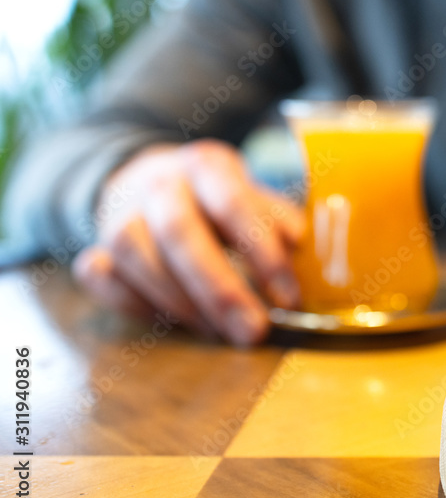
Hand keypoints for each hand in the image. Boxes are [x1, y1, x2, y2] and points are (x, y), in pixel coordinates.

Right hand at [72, 140, 303, 344]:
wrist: (152, 181)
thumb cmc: (218, 200)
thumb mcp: (255, 196)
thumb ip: (276, 219)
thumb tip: (298, 242)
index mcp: (207, 165)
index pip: (233, 204)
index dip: (262, 253)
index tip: (288, 298)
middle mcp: (159, 183)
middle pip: (179, 232)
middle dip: (218, 289)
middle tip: (252, 332)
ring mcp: (119, 212)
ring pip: (133, 253)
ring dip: (179, 302)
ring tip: (219, 332)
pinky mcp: (95, 244)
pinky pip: (98, 275)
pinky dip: (130, 301)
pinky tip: (169, 321)